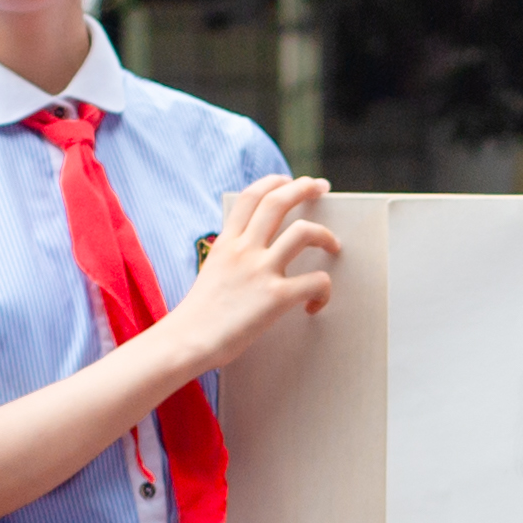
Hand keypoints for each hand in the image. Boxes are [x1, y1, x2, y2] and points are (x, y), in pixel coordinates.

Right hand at [183, 172, 341, 360]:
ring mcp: (260, 270)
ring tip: (334, 245)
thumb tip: (251, 258)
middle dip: (304, 188)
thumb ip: (231, 259)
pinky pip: (316, 280)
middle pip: (278, 202)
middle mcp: (244, 249)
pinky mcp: (275, 296)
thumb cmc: (199, 317)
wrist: (188, 341)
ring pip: (303, 232)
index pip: (251, 197)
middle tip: (321, 187)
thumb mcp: (211, 273)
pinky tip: (314, 304)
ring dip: (325, 234)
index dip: (273, 182)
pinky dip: (323, 290)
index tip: (288, 180)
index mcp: (226, 243)